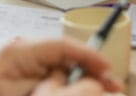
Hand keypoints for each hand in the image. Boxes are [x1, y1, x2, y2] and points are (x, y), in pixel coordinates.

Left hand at [0, 38, 123, 95]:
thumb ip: (50, 88)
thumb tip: (84, 83)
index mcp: (23, 50)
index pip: (62, 46)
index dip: (88, 54)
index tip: (108, 70)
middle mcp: (26, 50)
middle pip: (65, 56)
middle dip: (89, 71)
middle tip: (113, 87)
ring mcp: (24, 60)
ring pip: (60, 67)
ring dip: (77, 80)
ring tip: (99, 89)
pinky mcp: (22, 72)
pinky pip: (49, 76)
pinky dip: (63, 85)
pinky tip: (75, 90)